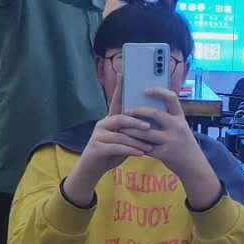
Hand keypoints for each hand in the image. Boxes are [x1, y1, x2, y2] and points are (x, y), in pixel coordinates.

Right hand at [63, 87, 152, 204]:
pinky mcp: (96, 148)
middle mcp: (102, 124)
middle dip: (136, 123)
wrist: (92, 169)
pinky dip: (130, 151)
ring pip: (120, 136)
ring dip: (136, 142)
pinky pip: (116, 148)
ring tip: (149, 147)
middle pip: (120, 118)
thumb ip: (131, 131)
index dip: (119, 88)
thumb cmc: (111, 153)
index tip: (123, 74)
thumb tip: (151, 123)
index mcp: (109, 120)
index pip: (115, 101)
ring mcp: (97, 136)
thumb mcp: (123, 140)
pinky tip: (140, 154)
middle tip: (149, 126)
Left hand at [129, 89, 220, 208]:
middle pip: (155, 113)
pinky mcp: (165, 154)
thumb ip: (168, 119)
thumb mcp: (181, 128)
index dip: (158, 91)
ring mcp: (171, 141)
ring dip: (131, 130)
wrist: (194, 166)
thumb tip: (146, 109)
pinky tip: (127, 143)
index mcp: (180, 118)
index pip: (171, 98)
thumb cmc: (183, 144)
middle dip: (138, 111)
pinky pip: (145, 148)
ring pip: (146, 132)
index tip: (145, 90)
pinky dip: (135, 145)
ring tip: (121, 127)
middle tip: (126, 111)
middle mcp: (177, 127)